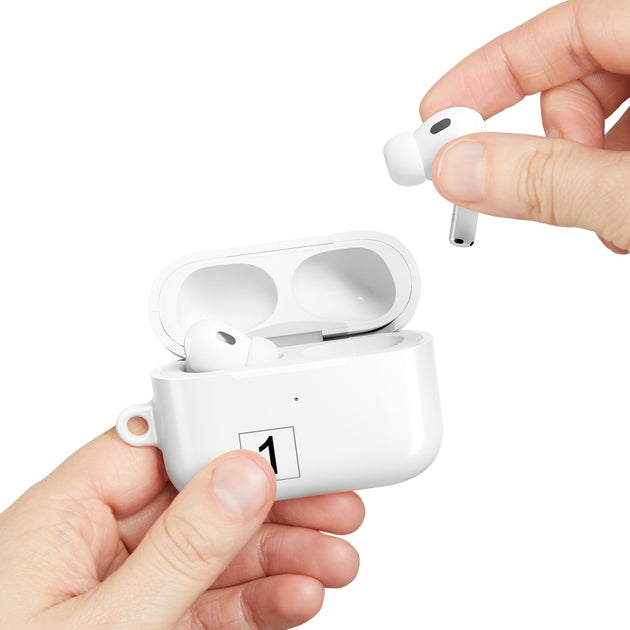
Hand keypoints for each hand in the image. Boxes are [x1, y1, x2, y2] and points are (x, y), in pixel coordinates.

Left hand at [0, 427, 362, 629]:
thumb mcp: (105, 625)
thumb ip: (179, 550)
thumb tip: (243, 476)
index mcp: (65, 517)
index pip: (158, 447)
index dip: (225, 439)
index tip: (286, 447)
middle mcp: (98, 547)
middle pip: (204, 500)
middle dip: (276, 506)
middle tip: (334, 506)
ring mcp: (130, 591)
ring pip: (221, 554)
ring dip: (285, 556)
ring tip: (335, 558)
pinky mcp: (155, 627)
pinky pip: (217, 602)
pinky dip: (263, 600)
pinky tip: (299, 594)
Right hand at [420, 0, 629, 253]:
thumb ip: (549, 180)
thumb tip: (462, 169)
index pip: (564, 28)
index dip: (490, 73)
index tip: (439, 118)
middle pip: (581, 73)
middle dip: (547, 135)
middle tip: (528, 181)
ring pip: (604, 117)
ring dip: (577, 167)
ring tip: (597, 211)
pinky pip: (627, 144)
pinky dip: (607, 179)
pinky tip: (617, 214)